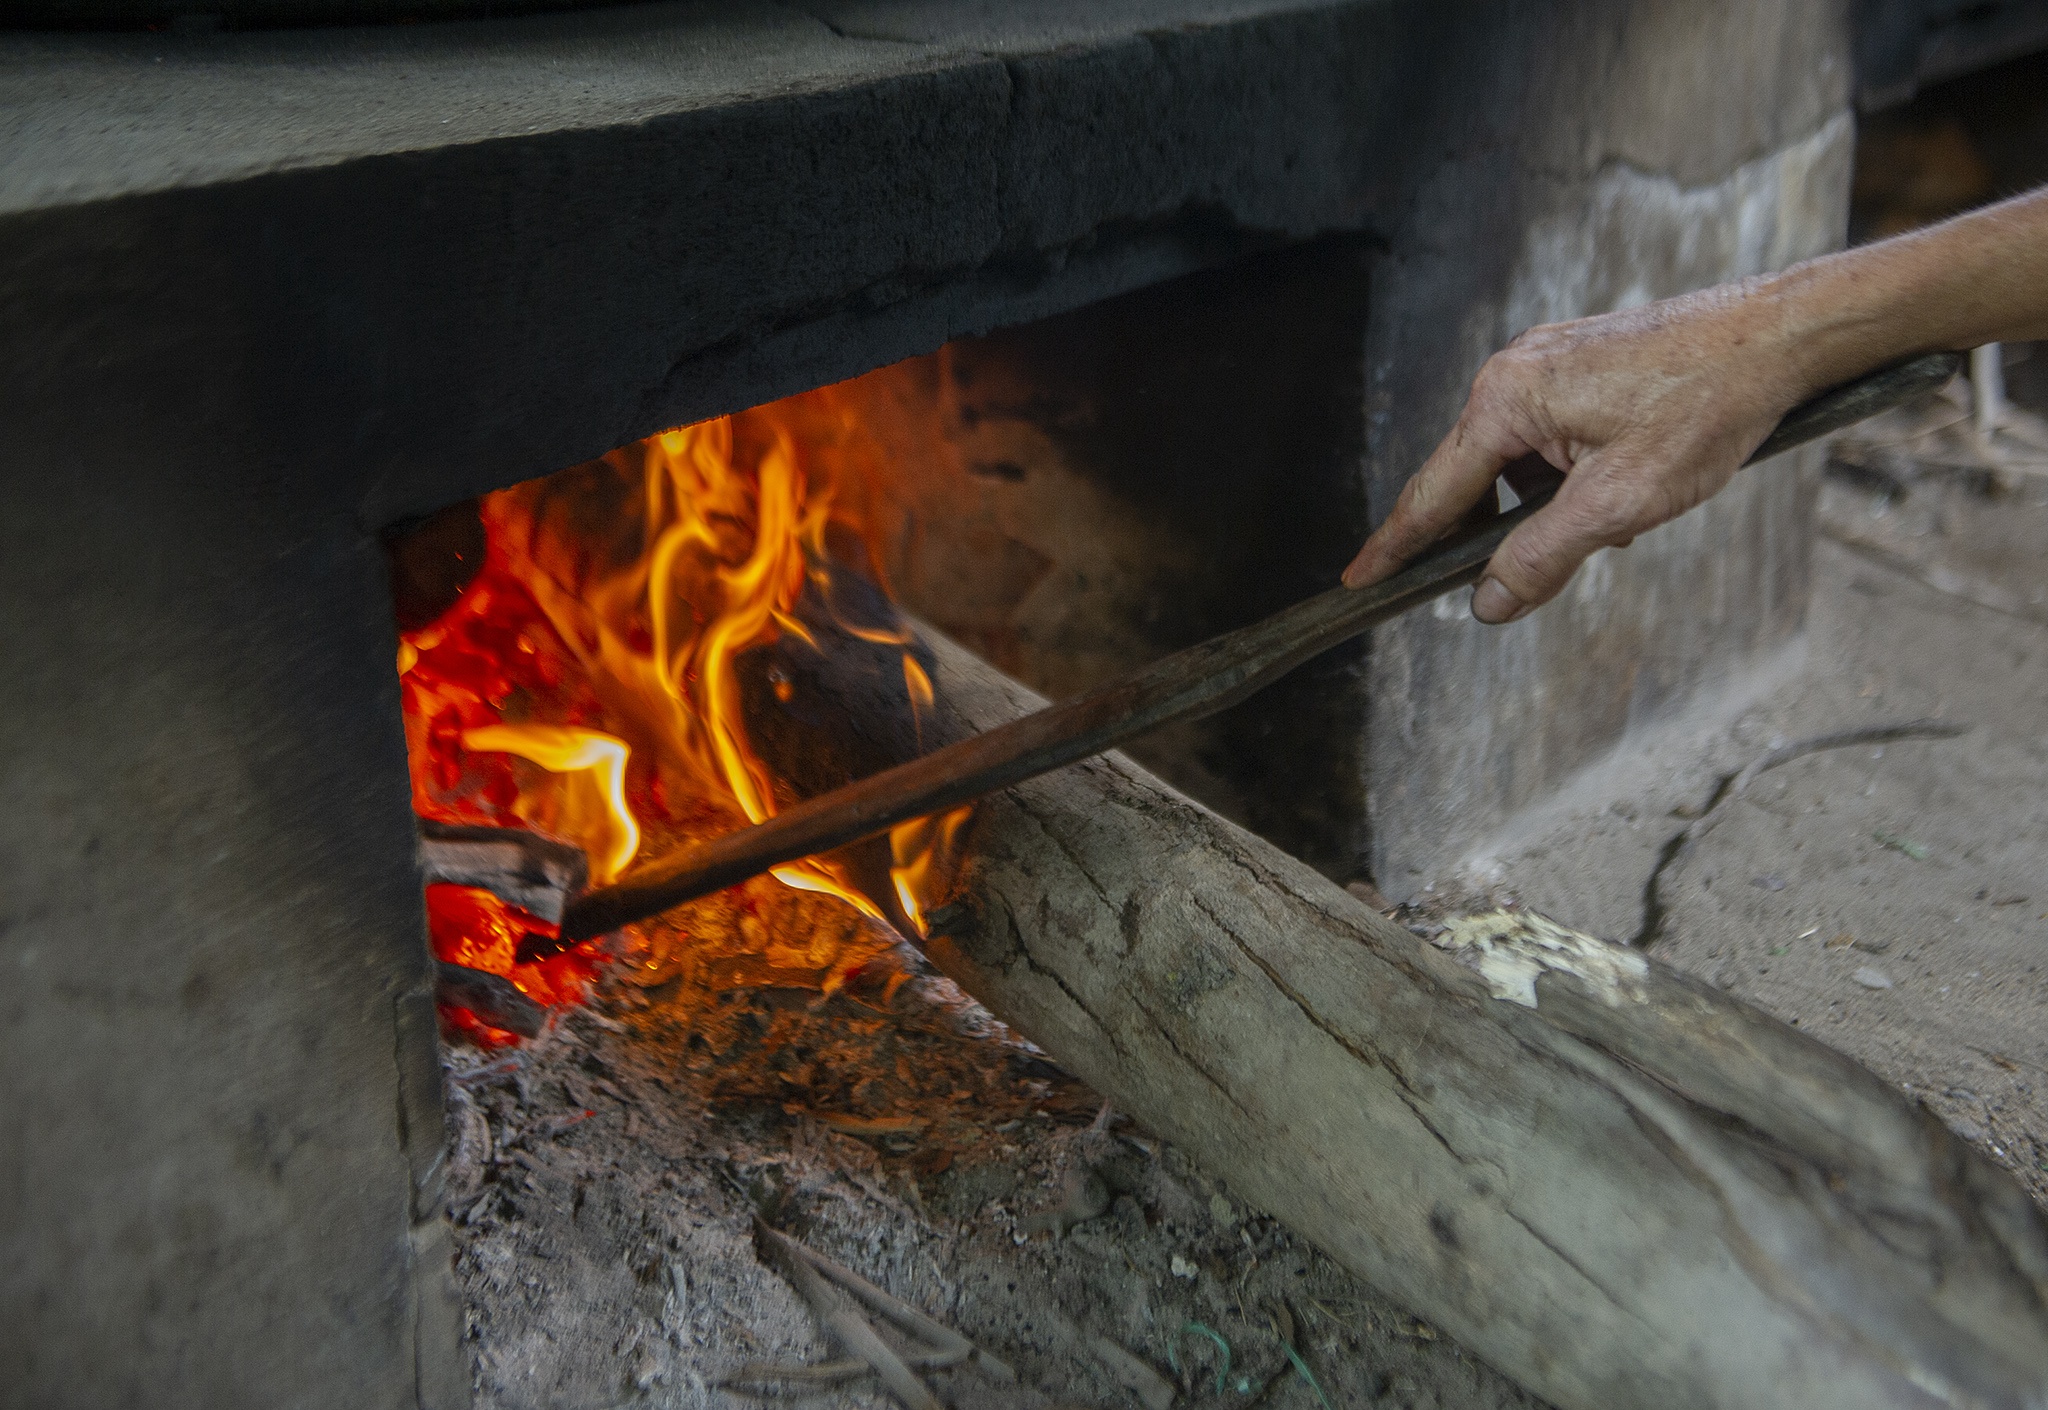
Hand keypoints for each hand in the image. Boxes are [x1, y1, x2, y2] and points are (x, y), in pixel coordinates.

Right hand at [1341, 284, 1806, 622]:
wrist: (1778, 337)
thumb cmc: (1705, 405)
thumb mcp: (1620, 502)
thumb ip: (1542, 556)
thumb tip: (1488, 602)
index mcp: (1505, 400)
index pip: (1431, 493)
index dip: (1394, 546)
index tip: (1357, 580)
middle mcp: (1511, 373)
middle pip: (1468, 479)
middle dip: (1484, 535)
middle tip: (1500, 585)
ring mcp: (1545, 364)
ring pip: (1513, 464)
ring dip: (1540, 509)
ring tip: (1606, 530)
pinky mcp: (1578, 365)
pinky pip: (1546, 439)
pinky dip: (1564, 480)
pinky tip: (1615, 499)